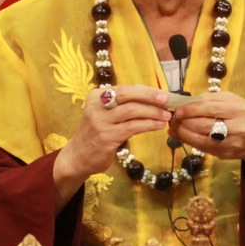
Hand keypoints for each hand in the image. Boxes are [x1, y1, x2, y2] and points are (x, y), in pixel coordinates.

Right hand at [53, 85, 170, 201]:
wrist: (78, 157)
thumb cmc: (95, 134)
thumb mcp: (105, 114)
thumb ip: (122, 105)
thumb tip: (150, 96)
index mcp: (96, 95)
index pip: (125, 89)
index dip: (146, 91)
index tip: (163, 93)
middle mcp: (97, 105)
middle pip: (128, 95)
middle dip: (150, 96)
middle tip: (167, 100)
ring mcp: (100, 121)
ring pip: (132, 111)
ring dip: (152, 112)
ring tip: (167, 115)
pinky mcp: (107, 137)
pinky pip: (132, 127)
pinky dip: (148, 125)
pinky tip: (158, 126)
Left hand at [168, 91, 244, 177]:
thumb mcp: (232, 100)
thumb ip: (210, 99)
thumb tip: (185, 102)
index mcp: (239, 109)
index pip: (210, 108)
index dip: (191, 109)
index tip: (177, 110)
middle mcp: (238, 127)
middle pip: (204, 126)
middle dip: (184, 122)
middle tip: (172, 118)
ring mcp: (232, 144)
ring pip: (202, 140)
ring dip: (184, 134)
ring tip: (173, 128)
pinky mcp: (227, 155)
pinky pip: (204, 149)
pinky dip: (190, 142)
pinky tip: (182, 136)